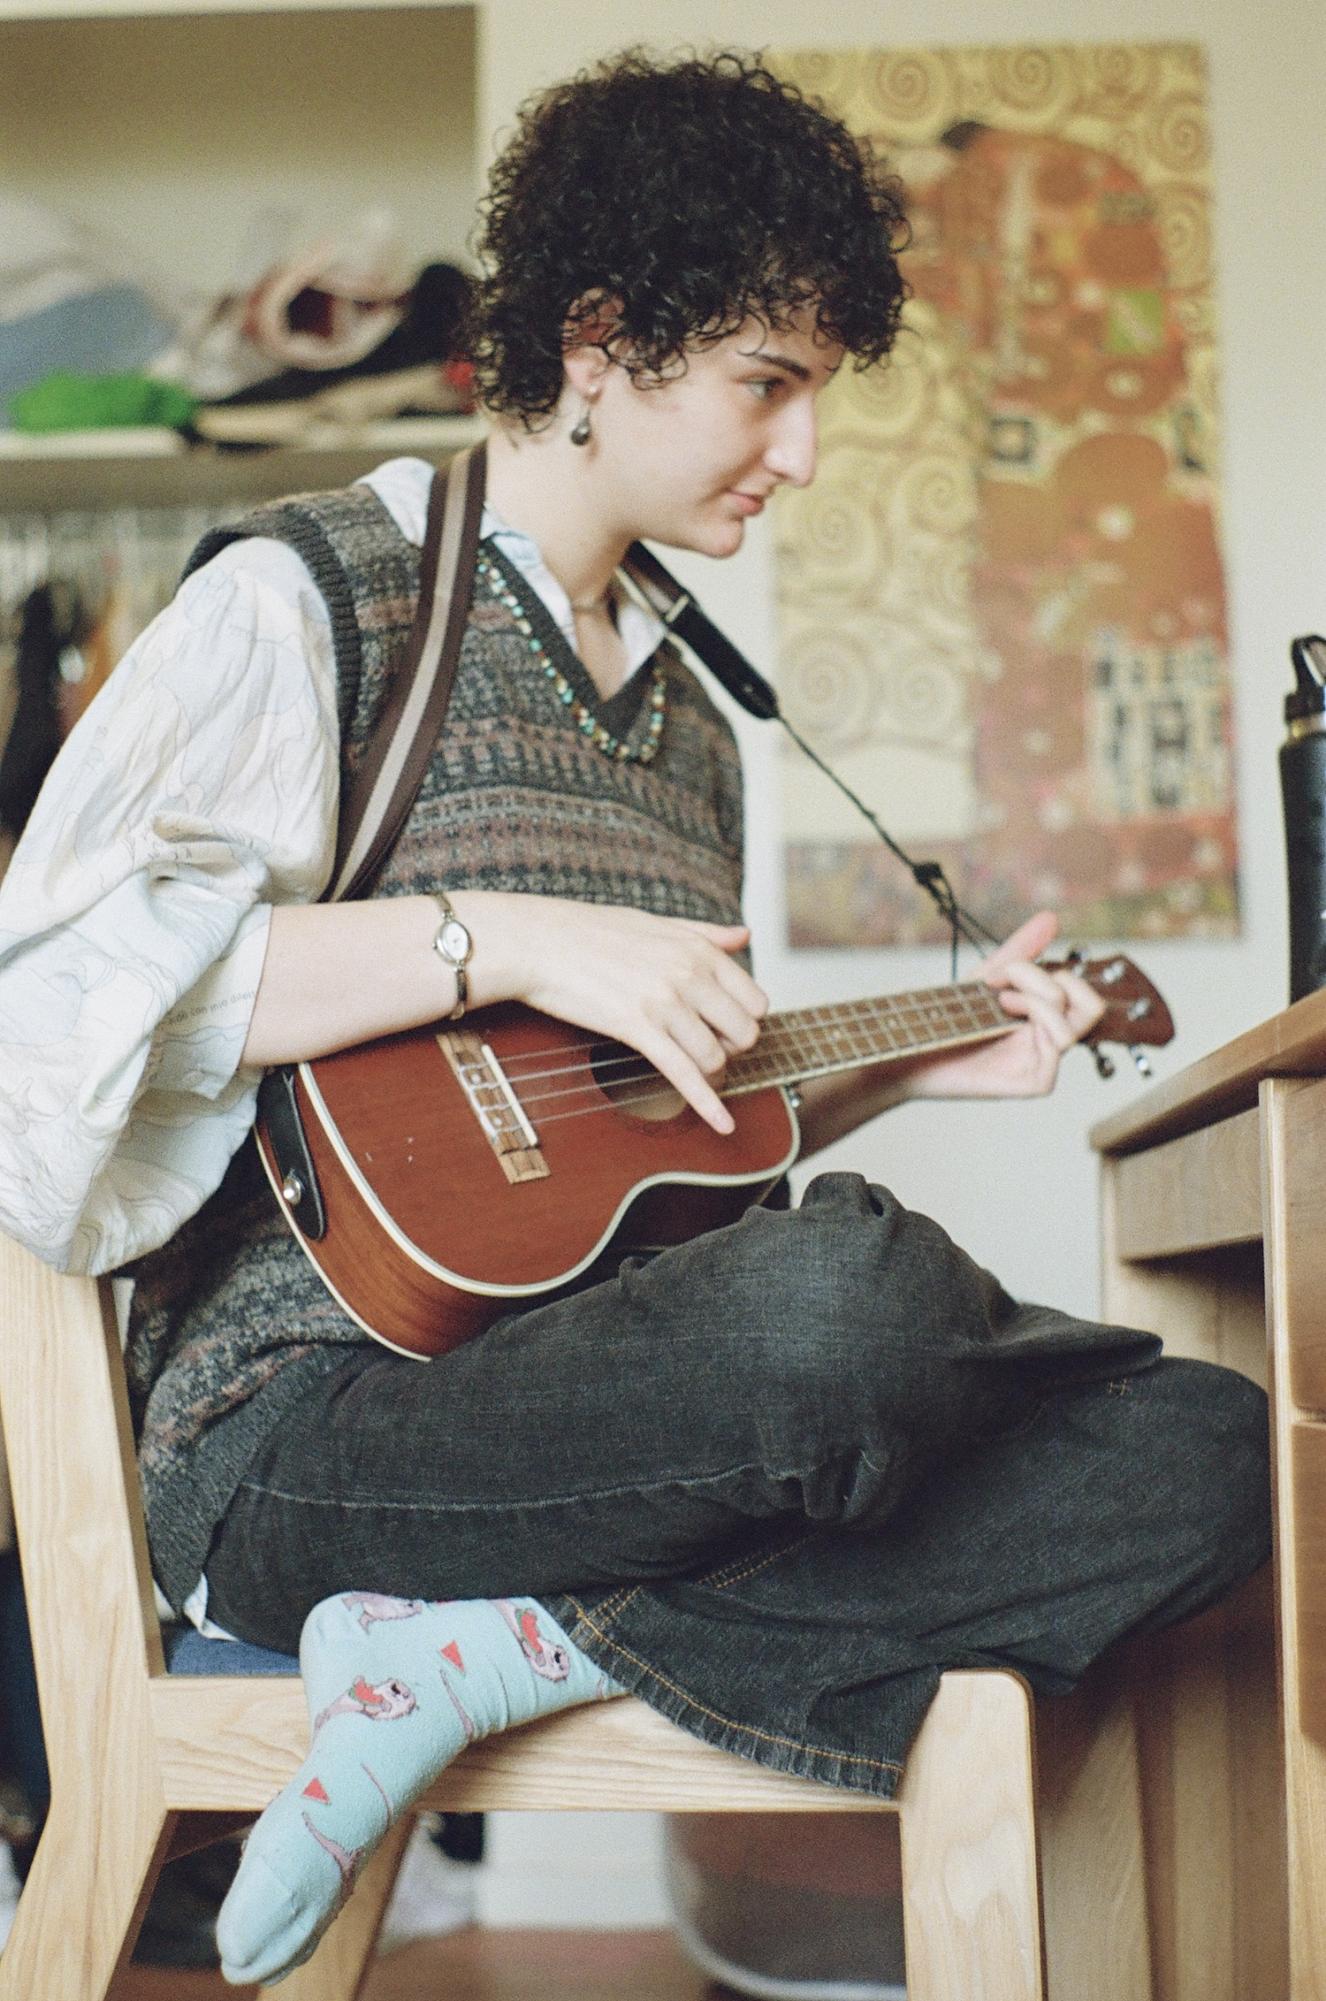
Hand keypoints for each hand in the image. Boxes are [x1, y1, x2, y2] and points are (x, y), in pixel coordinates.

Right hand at [470, 893, 767, 1134]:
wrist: (538, 941)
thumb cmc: (591, 931)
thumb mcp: (656, 923)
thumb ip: (705, 933)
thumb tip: (745, 936)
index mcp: (698, 949)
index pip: (755, 1001)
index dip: (745, 1023)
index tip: (726, 1030)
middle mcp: (689, 974)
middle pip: (744, 1033)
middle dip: (732, 1051)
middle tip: (709, 1051)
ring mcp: (665, 1002)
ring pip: (716, 1057)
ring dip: (710, 1074)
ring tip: (694, 1073)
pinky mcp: (637, 1027)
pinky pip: (684, 1074)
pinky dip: (708, 1105)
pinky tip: (724, 1124)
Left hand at [903, 910, 1104, 1101]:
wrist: (914, 1047)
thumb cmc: (950, 1019)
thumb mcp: (988, 977)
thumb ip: (1022, 951)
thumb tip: (1051, 917)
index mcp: (1045, 1019)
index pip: (1081, 993)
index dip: (1046, 972)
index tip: (1001, 972)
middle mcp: (1049, 1042)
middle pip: (1092, 1009)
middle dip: (1047, 983)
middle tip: (1007, 987)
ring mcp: (1043, 1064)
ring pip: (1076, 1027)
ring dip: (1039, 1002)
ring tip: (1002, 1003)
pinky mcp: (1033, 1082)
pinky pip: (1058, 1049)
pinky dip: (1037, 1021)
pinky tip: (1002, 1019)